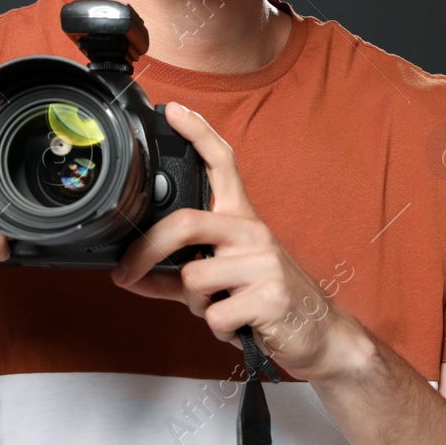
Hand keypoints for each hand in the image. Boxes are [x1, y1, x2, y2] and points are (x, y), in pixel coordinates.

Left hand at [109, 102, 360, 381]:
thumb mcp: (223, 280)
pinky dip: (218, 328)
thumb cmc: (266, 301)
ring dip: (196, 306)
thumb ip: (177, 273)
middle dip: (147, 251)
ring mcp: (264, 261)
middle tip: (125, 272)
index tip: (172, 110)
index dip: (197, 133)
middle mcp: (253, 231)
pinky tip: (239, 325)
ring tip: (222, 308)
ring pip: (193, 278)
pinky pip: (214, 314)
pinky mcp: (270, 296)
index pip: (222, 163)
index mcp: (242, 219)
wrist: (320, 334)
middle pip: (185, 222)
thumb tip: (129, 275)